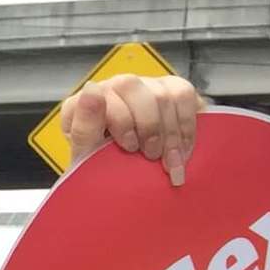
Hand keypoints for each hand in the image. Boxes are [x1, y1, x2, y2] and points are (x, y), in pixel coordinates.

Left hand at [62, 73, 200, 184]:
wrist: (126, 184)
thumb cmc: (103, 173)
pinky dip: (187, 126)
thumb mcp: (87, 159)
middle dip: (148, 125)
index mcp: (82, 104)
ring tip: (168, 161)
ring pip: (162, 93)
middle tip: (151, 155)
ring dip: (169, 132)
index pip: (102, 94)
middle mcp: (112, 89)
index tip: (130, 147)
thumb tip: (92, 89)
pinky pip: (184, 95)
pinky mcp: (169, 89)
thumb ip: (84, 127)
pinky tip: (182, 150)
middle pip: (132, 86)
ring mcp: (143, 86)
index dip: (121, 121)